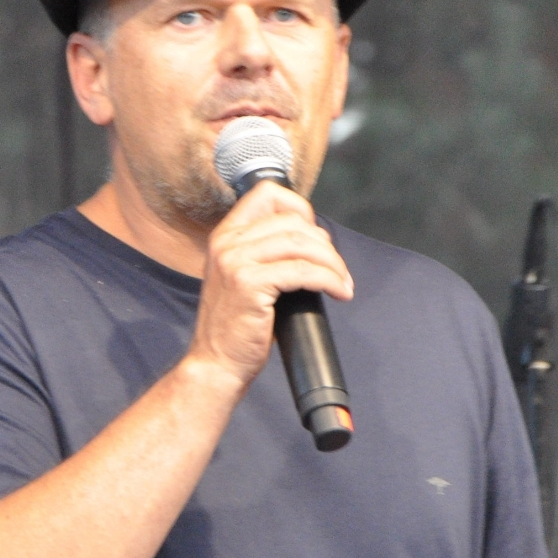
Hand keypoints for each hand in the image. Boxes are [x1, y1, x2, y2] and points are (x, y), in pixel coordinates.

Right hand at [186, 180, 352, 388]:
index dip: (300, 208)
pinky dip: (329, 279)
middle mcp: (227, 242)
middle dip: (325, 244)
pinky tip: (337, 291)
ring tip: (342, 283)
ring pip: (302, 245)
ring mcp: (236, 262)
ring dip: (332, 263)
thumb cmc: (236, 327)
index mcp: (225, 236)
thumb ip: (265, 253)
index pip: (267, 194)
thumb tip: (312, 241)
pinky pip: (303, 271)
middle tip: (337, 269)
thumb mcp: (241, 278)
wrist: (216, 363)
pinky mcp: (249, 284)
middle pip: (293, 222)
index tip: (316, 236)